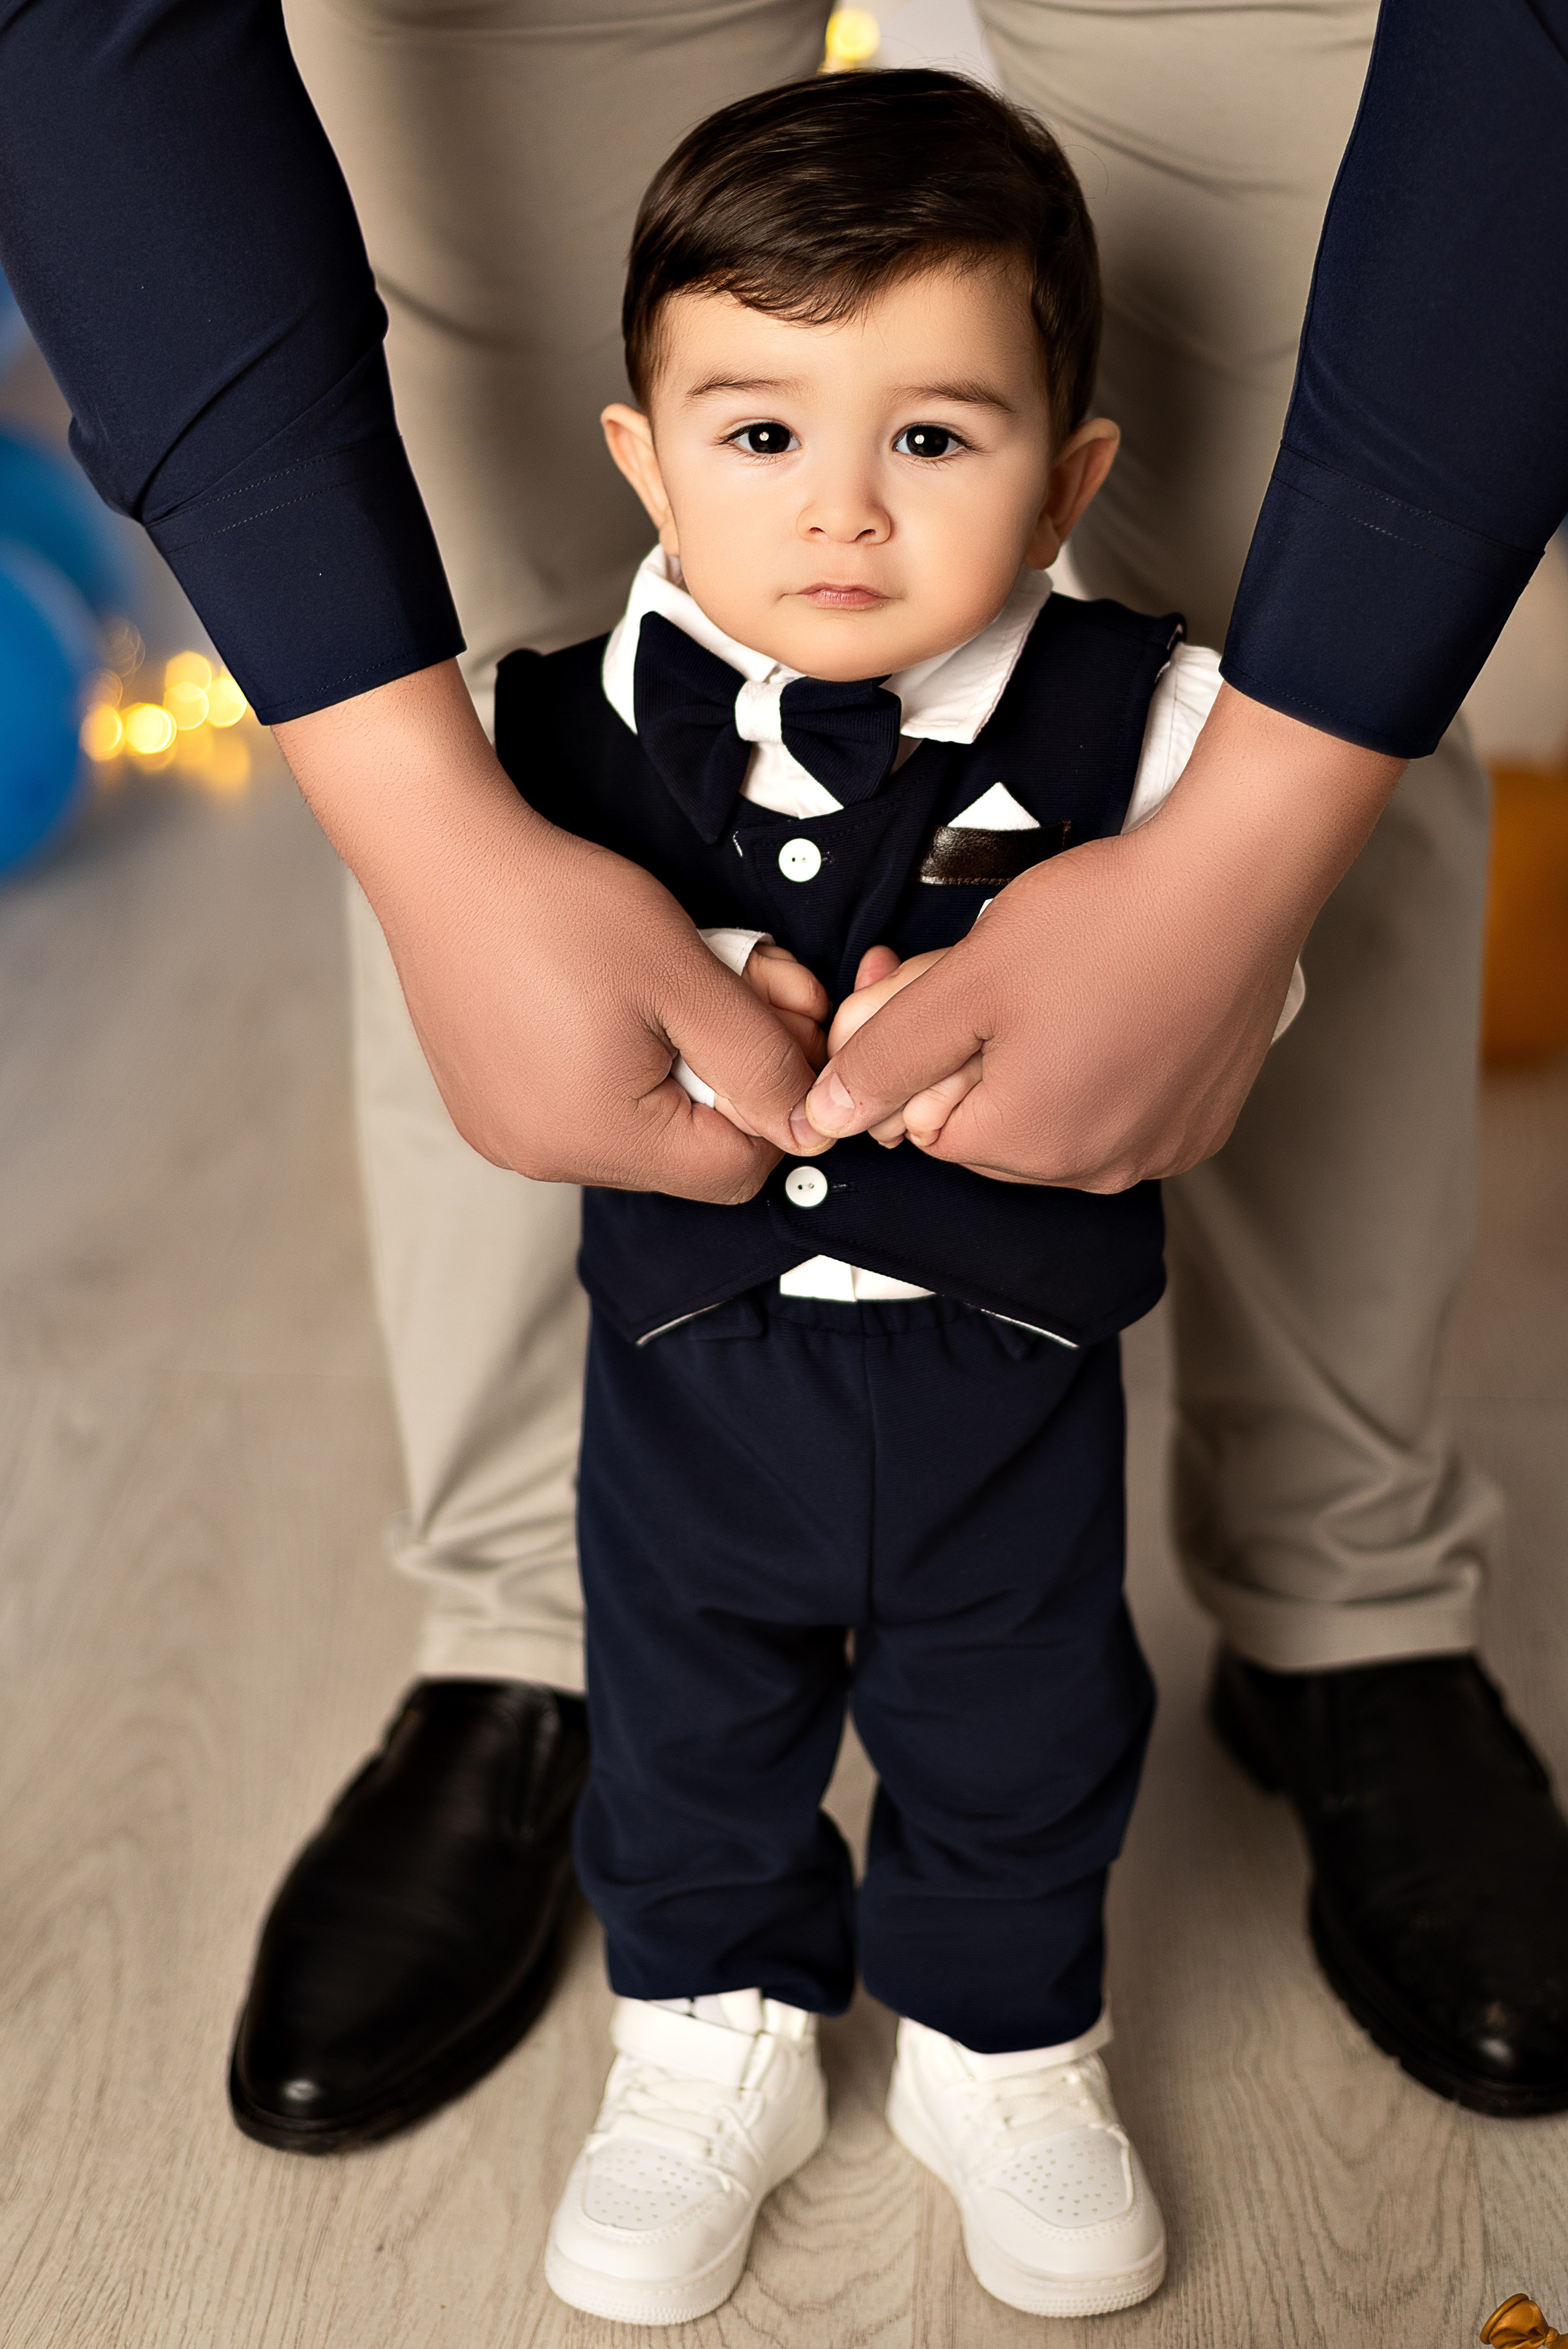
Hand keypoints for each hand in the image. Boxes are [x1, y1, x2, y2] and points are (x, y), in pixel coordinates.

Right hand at [275, 661, 832, 1199]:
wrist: (443, 858)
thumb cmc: (563, 906)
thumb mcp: (690, 977)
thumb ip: (761, 1061)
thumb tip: (810, 1128)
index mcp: (599, 1138)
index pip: (737, 1171)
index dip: (775, 1100)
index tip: (772, 1024)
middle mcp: (545, 1158)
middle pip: (687, 1154)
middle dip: (727, 1077)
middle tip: (734, 987)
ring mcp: (507, 1136)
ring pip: (638, 1132)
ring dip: (674, 1069)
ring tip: (663, 991)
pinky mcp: (485, 1109)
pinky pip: (582, 1112)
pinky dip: (617, 1068)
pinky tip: (608, 1004)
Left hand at [797, 686, 1404, 1188]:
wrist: (1236, 880)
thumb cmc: (1103, 921)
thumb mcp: (964, 981)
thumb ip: (883, 1056)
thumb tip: (820, 1119)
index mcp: (1027, 1143)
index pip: (925, 1127)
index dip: (920, 1052)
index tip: (944, 989)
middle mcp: (1097, 1169)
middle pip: (992, 1128)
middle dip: (977, 1059)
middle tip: (998, 979)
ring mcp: (1158, 1149)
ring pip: (1057, 1120)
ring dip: (1040, 1064)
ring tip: (1066, 985)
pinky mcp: (1201, 1123)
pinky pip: (1124, 1114)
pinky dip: (1107, 1069)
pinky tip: (1119, 1005)